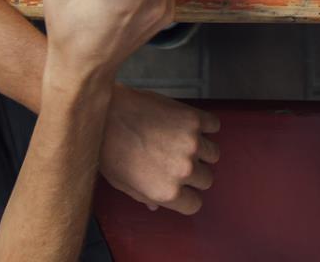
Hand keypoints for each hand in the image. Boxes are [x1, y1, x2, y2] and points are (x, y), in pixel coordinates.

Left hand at [98, 85, 219, 214]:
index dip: (188, 196)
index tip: (184, 188)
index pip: (195, 204)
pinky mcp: (193, 118)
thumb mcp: (123, 183)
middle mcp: (183, 170)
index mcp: (166, 192)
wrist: (106, 113)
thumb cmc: (109, 148)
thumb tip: (156, 205)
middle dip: (195, 173)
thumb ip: (144, 197)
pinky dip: (206, 126)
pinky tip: (192, 126)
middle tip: (178, 162)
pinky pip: (214, 126)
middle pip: (206, 179)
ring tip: (183, 142)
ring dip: (202, 150)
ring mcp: (191, 143)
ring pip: (213, 154)